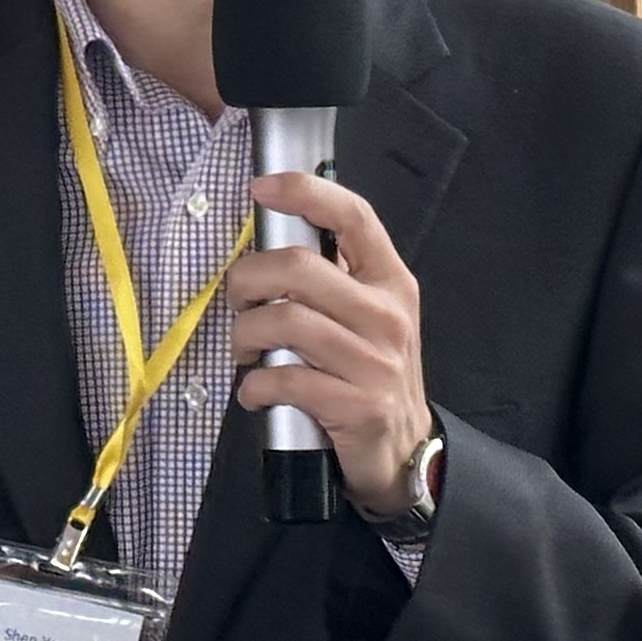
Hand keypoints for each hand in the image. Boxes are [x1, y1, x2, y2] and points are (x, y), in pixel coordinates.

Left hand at [225, 172, 435, 521]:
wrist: (403, 452)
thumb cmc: (370, 374)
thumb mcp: (368, 317)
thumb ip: (333, 279)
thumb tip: (269, 241)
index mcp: (390, 282)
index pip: (353, 217)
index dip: (304, 192)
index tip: (261, 188)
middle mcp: (387, 315)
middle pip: (299, 267)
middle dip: (247, 280)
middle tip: (238, 301)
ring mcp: (375, 362)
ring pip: (285, 322)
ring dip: (245, 335)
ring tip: (244, 351)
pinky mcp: (357, 406)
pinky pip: (285, 380)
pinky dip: (254, 385)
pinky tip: (255, 392)